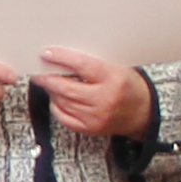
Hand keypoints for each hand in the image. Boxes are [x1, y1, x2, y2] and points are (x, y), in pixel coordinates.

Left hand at [27, 47, 154, 140]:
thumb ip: (94, 62)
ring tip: (47, 82)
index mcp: (114, 79)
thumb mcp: (118, 67)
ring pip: (63, 102)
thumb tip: (64, 55)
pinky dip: (57, 106)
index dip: (62, 58)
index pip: (83, 66)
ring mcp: (96, 116)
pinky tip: (56, 98)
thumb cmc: (129, 86)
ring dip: (51, 91)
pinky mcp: (90, 128)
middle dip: (48, 78)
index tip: (47, 53)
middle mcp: (104, 99)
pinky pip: (64, 117)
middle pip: (67, 88)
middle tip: (37, 71)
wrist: (143, 113)